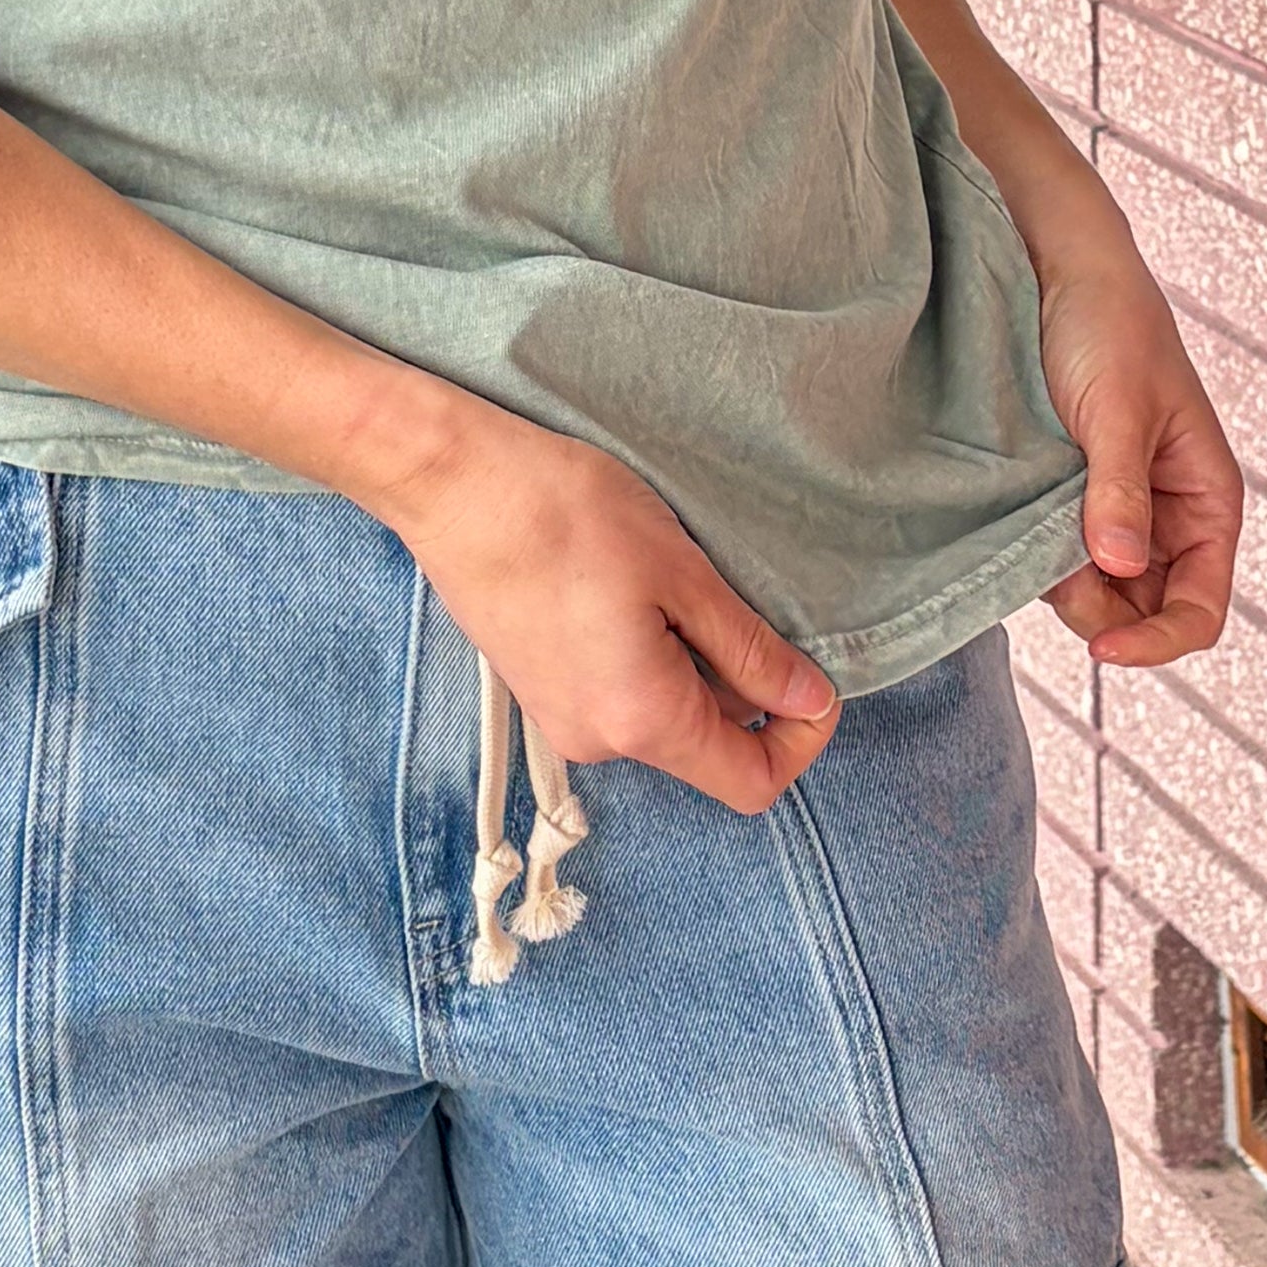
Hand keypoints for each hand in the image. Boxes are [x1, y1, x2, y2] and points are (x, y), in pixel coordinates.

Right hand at [358, 385, 841, 814]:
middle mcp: (599, 742)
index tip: (811, 679)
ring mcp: (562, 720)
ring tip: (673, 581)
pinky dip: (651, 658)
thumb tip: (809, 701)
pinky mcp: (540, 690)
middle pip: (707, 749)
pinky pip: (621, 698)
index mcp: (642, 721)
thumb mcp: (681, 572)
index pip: (751, 782)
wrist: (455, 484)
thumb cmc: (566, 515)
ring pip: (663, 719)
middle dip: (744, 690)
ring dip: (693, 667)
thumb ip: (750, 650)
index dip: (798, 740)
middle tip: (738, 600)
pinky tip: (631, 587)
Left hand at [1032, 221, 1241, 665]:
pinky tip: (1019, 516)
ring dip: (1065, 578)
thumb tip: (1120, 566)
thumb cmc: (1108, 326)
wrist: (1058, 268)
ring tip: (1036, 520)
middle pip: (1143, 610)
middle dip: (1100, 609)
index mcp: (1206, 501)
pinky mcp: (1072, 497)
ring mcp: (1119, 510)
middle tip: (1050, 565)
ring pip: (1098, 589)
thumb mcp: (1118, 408)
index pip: (1200, 608)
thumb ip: (1119, 489)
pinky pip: (1062, 554)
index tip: (1103, 647)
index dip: (1158, 640)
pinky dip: (1040, 553)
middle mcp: (1169, 516)